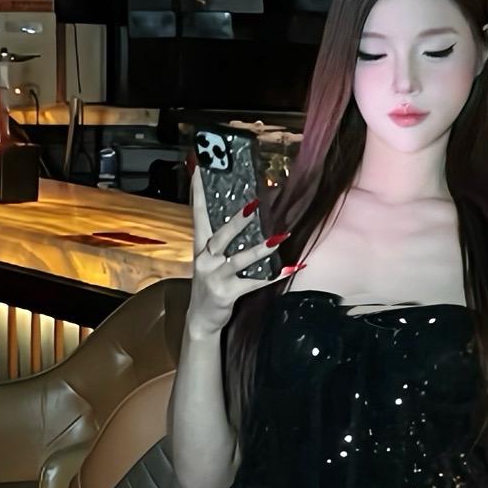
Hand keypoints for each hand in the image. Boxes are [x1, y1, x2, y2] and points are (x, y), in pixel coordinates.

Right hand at [187, 165, 283, 335]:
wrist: (201, 319)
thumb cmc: (210, 282)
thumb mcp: (209, 258)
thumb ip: (220, 238)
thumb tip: (244, 212)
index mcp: (200, 247)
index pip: (198, 214)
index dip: (197, 192)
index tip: (200, 168)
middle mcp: (205, 259)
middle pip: (220, 236)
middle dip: (236, 221)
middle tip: (253, 205)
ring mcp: (215, 277)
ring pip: (237, 260)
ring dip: (258, 250)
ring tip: (277, 239)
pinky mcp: (227, 293)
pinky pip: (252, 283)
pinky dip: (271, 277)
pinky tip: (289, 269)